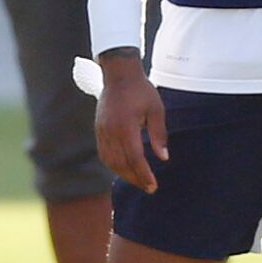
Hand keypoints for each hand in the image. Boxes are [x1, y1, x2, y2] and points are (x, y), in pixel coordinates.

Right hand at [94, 51, 167, 192]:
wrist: (119, 75)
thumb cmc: (141, 91)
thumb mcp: (156, 110)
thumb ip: (159, 135)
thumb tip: (163, 157)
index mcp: (126, 126)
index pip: (135, 158)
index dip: (144, 175)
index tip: (153, 186)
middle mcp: (111, 132)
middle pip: (121, 164)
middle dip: (135, 179)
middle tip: (148, 187)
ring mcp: (102, 131)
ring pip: (110, 161)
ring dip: (123, 174)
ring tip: (137, 180)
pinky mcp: (98, 130)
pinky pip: (104, 154)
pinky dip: (113, 165)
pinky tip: (124, 168)